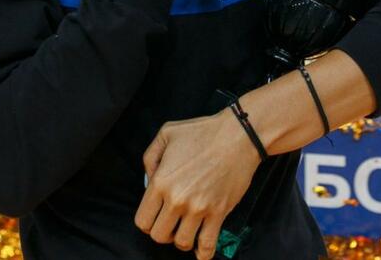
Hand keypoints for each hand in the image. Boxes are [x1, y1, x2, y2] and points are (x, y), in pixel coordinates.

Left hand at [135, 111, 261, 258]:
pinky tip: (200, 250)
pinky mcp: (218, 213)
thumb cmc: (202, 132)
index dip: (147, 221)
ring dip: (182, 239)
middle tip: (171, 222)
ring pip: (182, 243)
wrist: (238, 136)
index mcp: (161, 181)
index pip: (143, 221)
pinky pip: (207, 245)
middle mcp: (177, 199)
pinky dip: (203, 253)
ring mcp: (198, 208)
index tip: (156, 216)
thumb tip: (148, 181)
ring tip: (186, 228)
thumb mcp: (166, 134)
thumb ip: (150, 158)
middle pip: (159, 235)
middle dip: (163, 232)